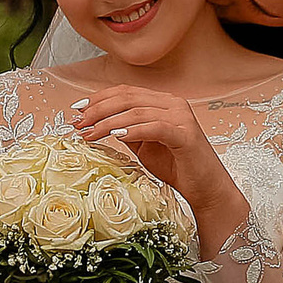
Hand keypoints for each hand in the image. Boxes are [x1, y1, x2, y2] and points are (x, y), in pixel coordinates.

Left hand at [70, 86, 233, 216]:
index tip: (77, 110)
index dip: (99, 98)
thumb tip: (97, 123)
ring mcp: (181, 117)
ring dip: (108, 122)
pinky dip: (132, 130)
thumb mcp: (144, 146)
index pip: (125, 92)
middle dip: (98, 109)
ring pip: (137, 111)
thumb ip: (126, 130)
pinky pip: (154, 127)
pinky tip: (114, 137)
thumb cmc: (176, 168)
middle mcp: (173, 104)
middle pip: (128, 98)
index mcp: (163, 102)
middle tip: (78, 122)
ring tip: (89, 133)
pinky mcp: (185, 135)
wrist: (205, 190)